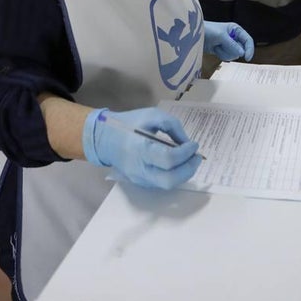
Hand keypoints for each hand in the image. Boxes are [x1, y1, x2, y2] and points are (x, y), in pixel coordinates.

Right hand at [82, 108, 201, 188]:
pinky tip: (178, 164)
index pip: (169, 159)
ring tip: (189, 160)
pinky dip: (174, 175)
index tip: (194, 144)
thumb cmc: (128, 124)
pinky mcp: (140, 182)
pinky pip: (162, 183)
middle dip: (189, 169)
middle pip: (170, 180)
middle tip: (196, 157)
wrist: (104, 138)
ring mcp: (139, 178)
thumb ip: (172, 126)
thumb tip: (187, 143)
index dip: (186, 153)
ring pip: (167, 185)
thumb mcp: (152, 115)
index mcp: (140, 149)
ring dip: (184, 173)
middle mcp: (139, 168)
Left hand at [203, 21, 254, 60]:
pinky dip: (221, 55)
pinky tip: (215, 49)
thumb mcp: (221, 36)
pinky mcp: (223, 50)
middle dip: (231, 50)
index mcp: (236, 30)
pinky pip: (227, 57)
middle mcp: (234, 37)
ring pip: (234, 55)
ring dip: (225, 52)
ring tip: (217, 46)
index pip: (248, 40)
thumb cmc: (208, 30)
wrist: (195, 35)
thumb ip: (232, 45)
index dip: (249, 49)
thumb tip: (242, 53)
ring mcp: (229, 45)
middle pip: (241, 50)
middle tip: (221, 45)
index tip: (247, 58)